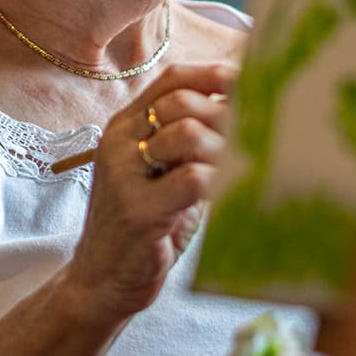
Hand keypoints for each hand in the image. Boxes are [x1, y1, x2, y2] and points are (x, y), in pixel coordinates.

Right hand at [67, 63, 236, 321]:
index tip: (254, 83)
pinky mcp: (138, 212)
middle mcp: (119, 142)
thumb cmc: (144, 225)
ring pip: (188, 134)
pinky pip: (192, 179)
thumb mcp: (161, 174)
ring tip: (240, 169)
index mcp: (124, 127)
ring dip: (225, 149)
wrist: (101, 280)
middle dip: (227, 115)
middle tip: (254, 138)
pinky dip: (221, 181)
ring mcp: (124, 175)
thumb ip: (188, 143)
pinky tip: (230, 193)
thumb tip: (246, 111)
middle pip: (183, 101)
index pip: (171, 80)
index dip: (215, 75)